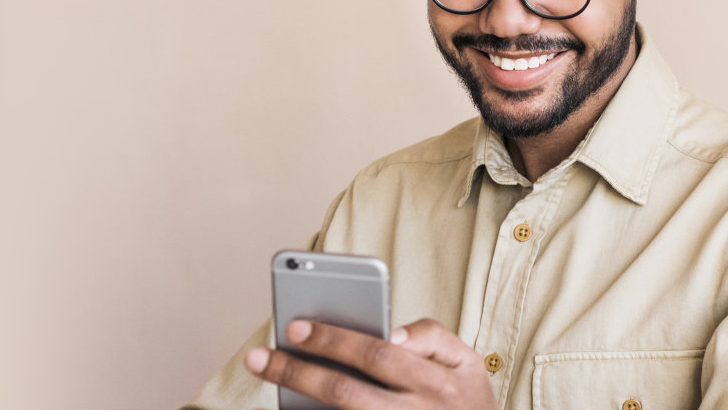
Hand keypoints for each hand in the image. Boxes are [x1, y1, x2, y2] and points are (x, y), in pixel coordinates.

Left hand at [245, 318, 497, 409]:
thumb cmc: (466, 401)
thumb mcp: (467, 363)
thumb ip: (431, 337)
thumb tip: (389, 332)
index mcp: (437, 383)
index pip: (377, 354)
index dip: (334, 340)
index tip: (295, 326)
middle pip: (346, 392)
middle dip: (298, 372)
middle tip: (259, 356)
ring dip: (297, 403)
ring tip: (265, 380)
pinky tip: (289, 409)